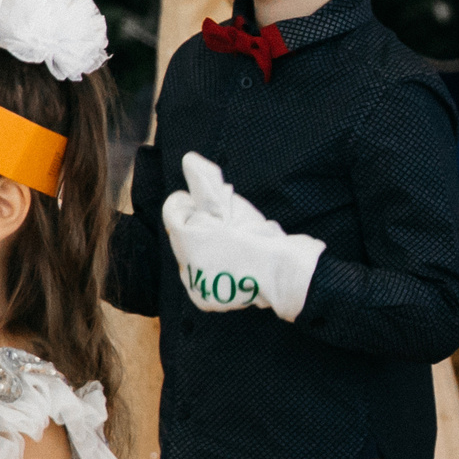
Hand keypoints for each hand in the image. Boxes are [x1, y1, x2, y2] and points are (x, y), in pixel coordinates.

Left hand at [161, 153, 326, 321]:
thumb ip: (206, 181)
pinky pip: (199, 278)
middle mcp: (184, 264)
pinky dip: (211, 270)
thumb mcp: (231, 204)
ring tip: (232, 246)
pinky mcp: (204, 300)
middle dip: (199, 226)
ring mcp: (193, 284)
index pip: (174, 210)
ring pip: (190, 257)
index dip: (193, 203)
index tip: (214, 205)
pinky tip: (230, 265)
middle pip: (182, 234)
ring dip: (204, 248)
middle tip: (227, 226)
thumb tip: (189, 158)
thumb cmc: (258, 236)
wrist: (283, 275)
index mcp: (188, 237)